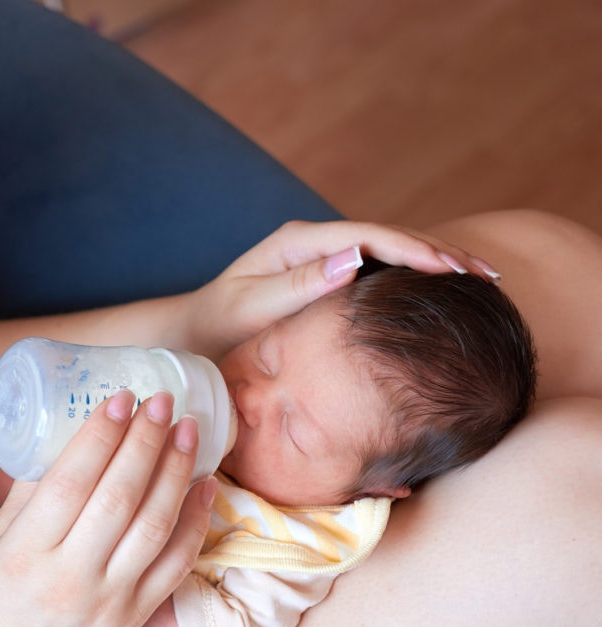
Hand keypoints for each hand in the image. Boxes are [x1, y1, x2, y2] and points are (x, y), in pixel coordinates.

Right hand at [0, 390, 216, 626]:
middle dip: (145, 442)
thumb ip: (28, 493)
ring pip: (154, 526)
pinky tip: (203, 484)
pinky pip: (176, 564)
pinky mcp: (136, 616)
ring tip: (188, 430)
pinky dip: (195, 521)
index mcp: (24, 554)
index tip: (121, 399)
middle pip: (119, 498)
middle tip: (162, 401)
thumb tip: (67, 434)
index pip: (70, 484)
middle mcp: (69, 578)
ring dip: (176, 472)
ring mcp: (109, 600)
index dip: (100, 437)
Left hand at [196, 219, 500, 353]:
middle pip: (390, 237)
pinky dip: (417, 276)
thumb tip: (354, 258)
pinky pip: (380, 269)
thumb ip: (299, 285)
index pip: (369, 236)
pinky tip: (446, 290)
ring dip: (436, 261)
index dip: (415, 250)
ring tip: (482, 278)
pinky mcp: (328, 274)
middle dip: (440, 251)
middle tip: (488, 274)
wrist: (194, 335)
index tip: (455, 269)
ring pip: (390, 251)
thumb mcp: (252, 308)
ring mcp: (323, 256)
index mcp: (297, 240)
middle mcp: (314, 241)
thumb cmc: (218, 326)